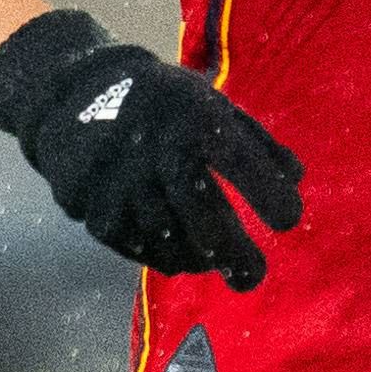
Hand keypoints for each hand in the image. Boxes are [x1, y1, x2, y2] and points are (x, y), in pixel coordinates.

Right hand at [0, 6, 304, 286]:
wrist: (73, 96)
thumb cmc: (161, 102)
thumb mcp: (210, 103)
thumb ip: (255, 141)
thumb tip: (297, 178)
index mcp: (192, 119)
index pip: (239, 162)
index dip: (268, 195)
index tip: (289, 221)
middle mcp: (155, 153)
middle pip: (204, 220)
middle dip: (236, 255)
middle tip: (254, 276)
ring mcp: (121, 186)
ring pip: (171, 243)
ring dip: (200, 259)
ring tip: (215, 263)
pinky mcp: (94, 210)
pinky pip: (136, 248)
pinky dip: (163, 257)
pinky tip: (179, 256)